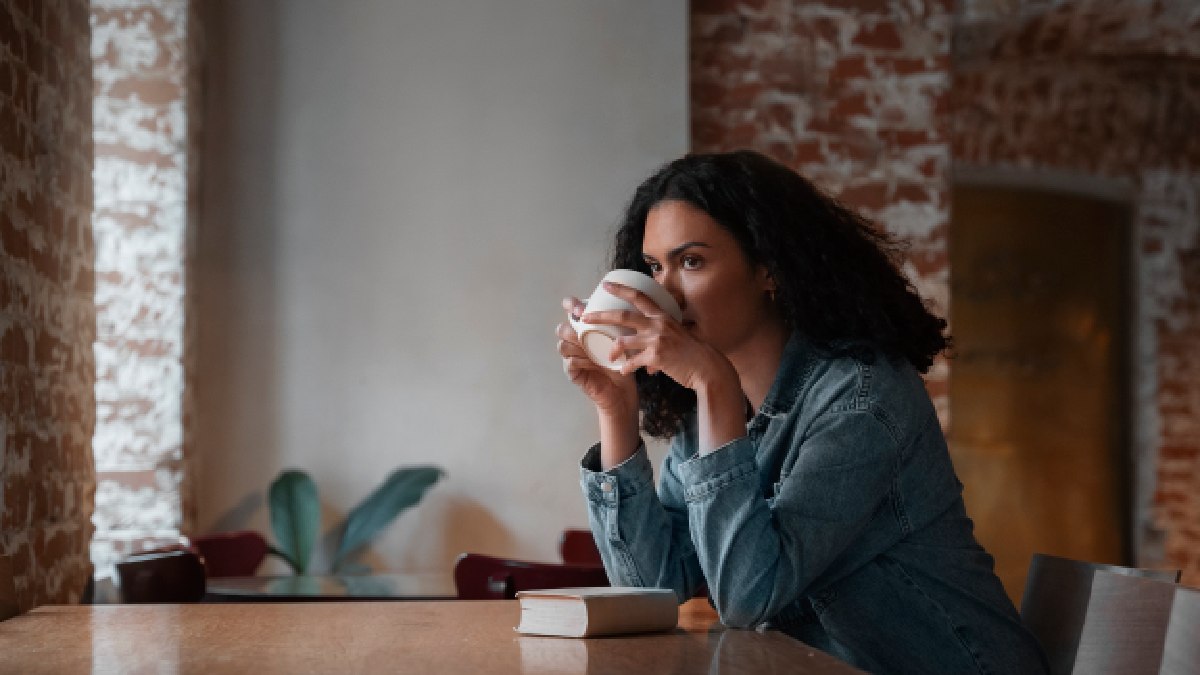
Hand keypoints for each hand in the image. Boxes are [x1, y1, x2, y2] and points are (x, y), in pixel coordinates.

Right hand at [556, 297, 638, 415]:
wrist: (623, 391)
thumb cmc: (624, 362)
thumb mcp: (624, 338)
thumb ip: (622, 323)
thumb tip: (630, 303)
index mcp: (585, 330)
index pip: (569, 311)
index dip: (570, 305)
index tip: (580, 307)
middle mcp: (575, 342)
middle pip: (562, 328)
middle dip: (571, 325)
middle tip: (584, 324)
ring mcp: (572, 358)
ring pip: (563, 345)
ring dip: (577, 344)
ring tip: (591, 347)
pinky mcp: (573, 374)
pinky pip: (569, 363)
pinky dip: (580, 360)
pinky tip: (592, 362)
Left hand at [581, 281, 737, 393]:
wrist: (706, 368)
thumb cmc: (692, 352)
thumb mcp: (678, 332)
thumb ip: (662, 329)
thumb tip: (650, 333)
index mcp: (662, 316)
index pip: (639, 297)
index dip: (621, 289)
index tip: (606, 284)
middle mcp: (658, 325)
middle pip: (623, 316)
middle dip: (601, 316)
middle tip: (585, 317)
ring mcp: (656, 341)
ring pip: (623, 341)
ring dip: (612, 350)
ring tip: (609, 356)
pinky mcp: (655, 357)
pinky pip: (633, 362)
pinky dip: (627, 367)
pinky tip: (624, 371)